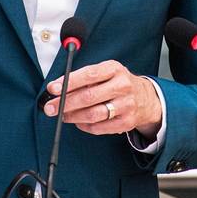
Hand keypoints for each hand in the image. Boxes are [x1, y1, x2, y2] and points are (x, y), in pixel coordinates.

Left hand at [43, 61, 161, 137]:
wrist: (146, 98)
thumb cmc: (118, 84)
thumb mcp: (106, 72)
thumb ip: (84, 78)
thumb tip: (56, 89)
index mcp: (114, 69)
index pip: (88, 75)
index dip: (68, 82)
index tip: (52, 89)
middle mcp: (122, 86)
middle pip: (88, 97)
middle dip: (64, 103)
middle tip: (50, 108)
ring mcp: (126, 105)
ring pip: (93, 115)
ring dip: (73, 117)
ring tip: (63, 115)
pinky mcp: (126, 122)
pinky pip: (99, 128)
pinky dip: (84, 126)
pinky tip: (79, 121)